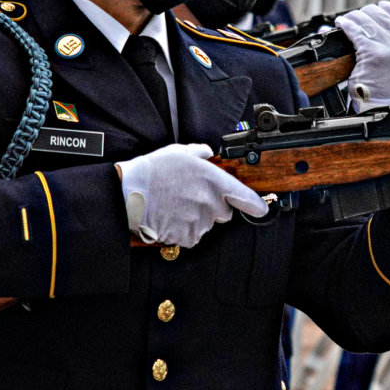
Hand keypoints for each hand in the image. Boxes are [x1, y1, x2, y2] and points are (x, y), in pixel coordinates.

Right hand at [118, 142, 268, 247]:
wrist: (129, 193)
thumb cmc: (154, 171)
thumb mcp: (180, 152)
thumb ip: (200, 152)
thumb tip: (209, 152)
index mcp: (214, 181)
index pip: (245, 197)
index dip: (255, 204)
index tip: (261, 208)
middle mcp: (211, 203)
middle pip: (225, 214)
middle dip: (214, 208)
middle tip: (193, 198)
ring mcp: (199, 221)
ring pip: (206, 225)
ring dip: (196, 219)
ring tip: (175, 206)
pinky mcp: (186, 236)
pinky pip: (191, 236)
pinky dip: (183, 230)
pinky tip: (170, 217)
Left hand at [339, 0, 389, 109]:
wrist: (378, 105)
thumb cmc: (389, 85)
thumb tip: (387, 17)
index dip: (389, 9)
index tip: (379, 7)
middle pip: (384, 16)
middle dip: (368, 13)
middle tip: (359, 17)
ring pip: (369, 21)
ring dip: (355, 17)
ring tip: (349, 20)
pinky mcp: (374, 54)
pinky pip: (357, 31)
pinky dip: (347, 24)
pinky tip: (342, 24)